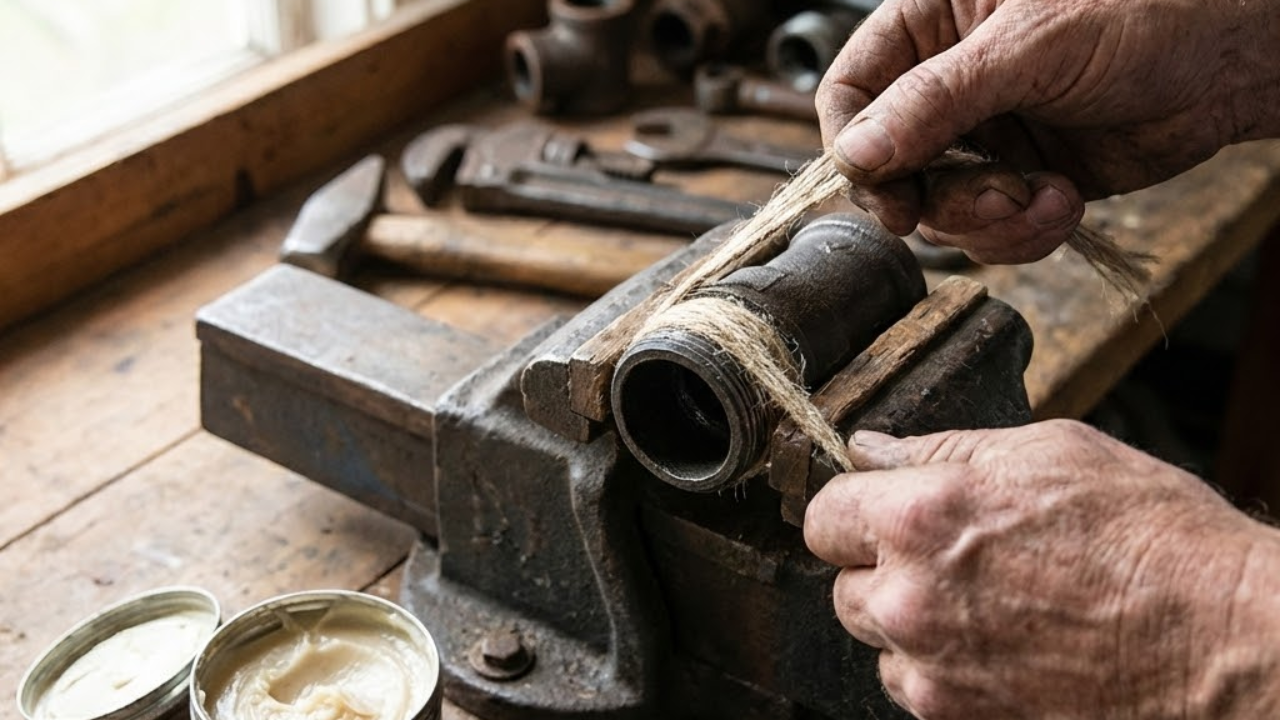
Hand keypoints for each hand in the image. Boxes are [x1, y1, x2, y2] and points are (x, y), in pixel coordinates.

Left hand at [804, 419, 1279, 718]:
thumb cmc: (1152, 540)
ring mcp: (933, 671)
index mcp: (921, 518)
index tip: (874, 508)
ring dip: (911, 623)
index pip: (825, 514)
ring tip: (988, 603)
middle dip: (881, 566)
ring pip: (880, 641)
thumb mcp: (1048, 452)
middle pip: (844, 584)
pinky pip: (918, 688)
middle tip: (949, 556)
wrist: (1224, 643)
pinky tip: (1003, 645)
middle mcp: (911, 600)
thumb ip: (941, 450)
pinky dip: (942, 670)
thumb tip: (875, 449)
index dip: (851, 507)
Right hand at [817, 0, 1279, 261]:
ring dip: (989, 222)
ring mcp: (985, 136)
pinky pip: (989, 230)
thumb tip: (857, 153)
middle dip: (940, 198)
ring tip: (1046, 197)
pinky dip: (1023, 234)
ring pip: (939, 209)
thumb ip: (935, 101)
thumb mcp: (1029, 47)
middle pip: (891, 167)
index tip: (887, 192)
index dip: (855, 147)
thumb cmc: (1146, 9)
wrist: (1235, 59)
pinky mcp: (1023, 180)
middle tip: (991, 198)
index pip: (851, 91)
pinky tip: (1066, 203)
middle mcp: (949, 84)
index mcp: (932, 23)